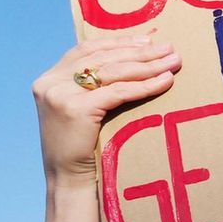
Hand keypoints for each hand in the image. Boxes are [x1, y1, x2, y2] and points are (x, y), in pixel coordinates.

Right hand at [32, 37, 180, 188]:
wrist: (68, 181)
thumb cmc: (81, 148)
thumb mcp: (79, 109)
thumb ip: (89, 86)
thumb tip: (131, 61)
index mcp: (49, 79)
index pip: (87, 50)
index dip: (118, 42)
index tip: (147, 40)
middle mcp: (50, 82)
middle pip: (104, 58)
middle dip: (140, 52)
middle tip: (169, 49)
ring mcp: (60, 94)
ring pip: (113, 72)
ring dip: (148, 65)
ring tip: (173, 62)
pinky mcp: (76, 109)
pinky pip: (119, 92)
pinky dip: (145, 86)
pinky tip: (165, 82)